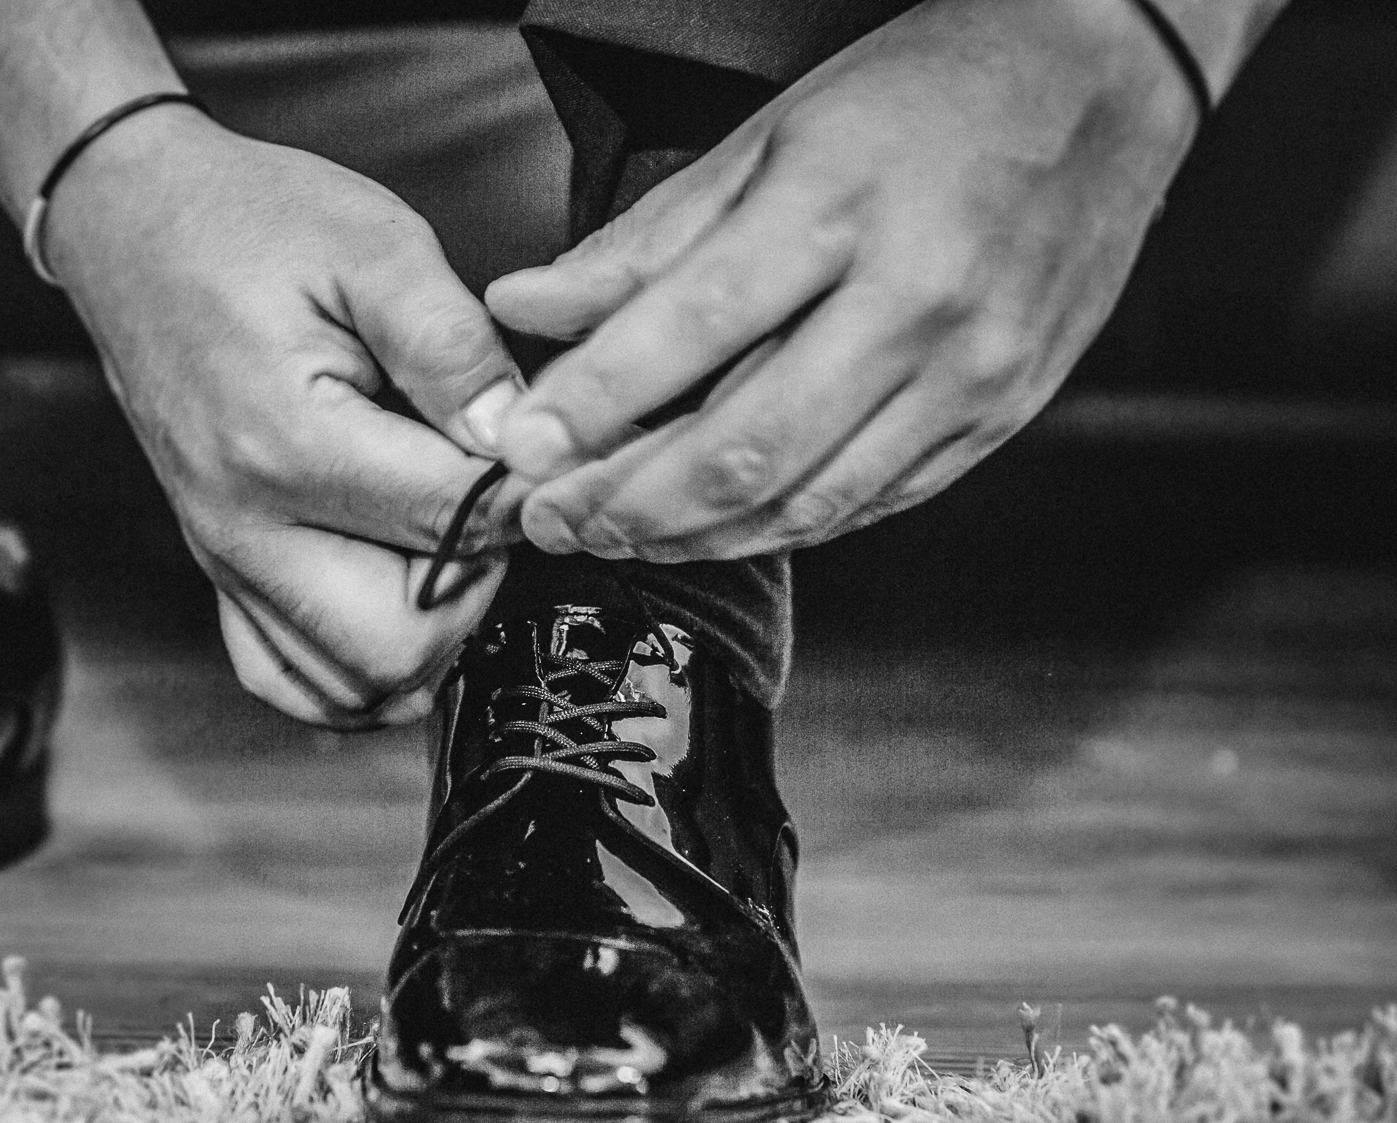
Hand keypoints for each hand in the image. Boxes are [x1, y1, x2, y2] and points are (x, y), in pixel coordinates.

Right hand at [45, 107, 525, 726]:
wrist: (133, 228)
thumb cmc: (250, 224)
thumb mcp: (373, 243)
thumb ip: (452, 345)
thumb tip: (516, 436)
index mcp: (289, 443)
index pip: (453, 524)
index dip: (519, 490)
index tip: (533, 447)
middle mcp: (246, 526)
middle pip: (401, 645)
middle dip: (475, 588)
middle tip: (487, 504)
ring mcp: (226, 560)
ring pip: (354, 683)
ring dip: (426, 635)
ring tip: (443, 543)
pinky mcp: (222, 570)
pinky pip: (293, 678)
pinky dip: (358, 668)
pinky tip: (395, 600)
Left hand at [483, 0, 1201, 561]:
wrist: (1102, 84)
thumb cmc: (923, 97)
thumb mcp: (769, 135)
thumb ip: (644, 239)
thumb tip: (526, 305)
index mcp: (838, 207)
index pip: (690, 328)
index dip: (593, 403)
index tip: (521, 450)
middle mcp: (911, 300)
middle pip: (747, 444)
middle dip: (629, 502)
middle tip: (552, 523)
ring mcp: (967, 371)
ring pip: (809, 499)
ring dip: (695, 536)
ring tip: (615, 537)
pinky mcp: (999, 415)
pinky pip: (873, 503)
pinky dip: (782, 529)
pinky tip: (716, 529)